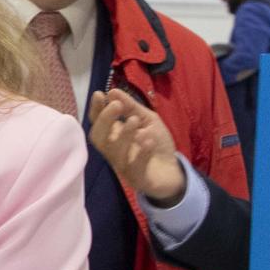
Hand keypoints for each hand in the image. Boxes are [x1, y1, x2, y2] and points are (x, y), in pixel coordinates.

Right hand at [86, 90, 185, 204]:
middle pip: (98, 138)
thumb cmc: (156, 143)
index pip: (98, 122)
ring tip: (135, 120)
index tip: (100, 94)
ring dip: (124, 134)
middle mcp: (113, 151)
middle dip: (105, 120)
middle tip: (117, 105)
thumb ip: (131, 107)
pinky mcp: (137, 178)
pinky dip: (141, 153)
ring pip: (115, 152)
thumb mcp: (147, 119)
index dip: (96, 109)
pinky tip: (148, 140)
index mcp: (113, 136)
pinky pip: (135, 167)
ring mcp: (124, 166)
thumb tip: (113, 91)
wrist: (173, 170)